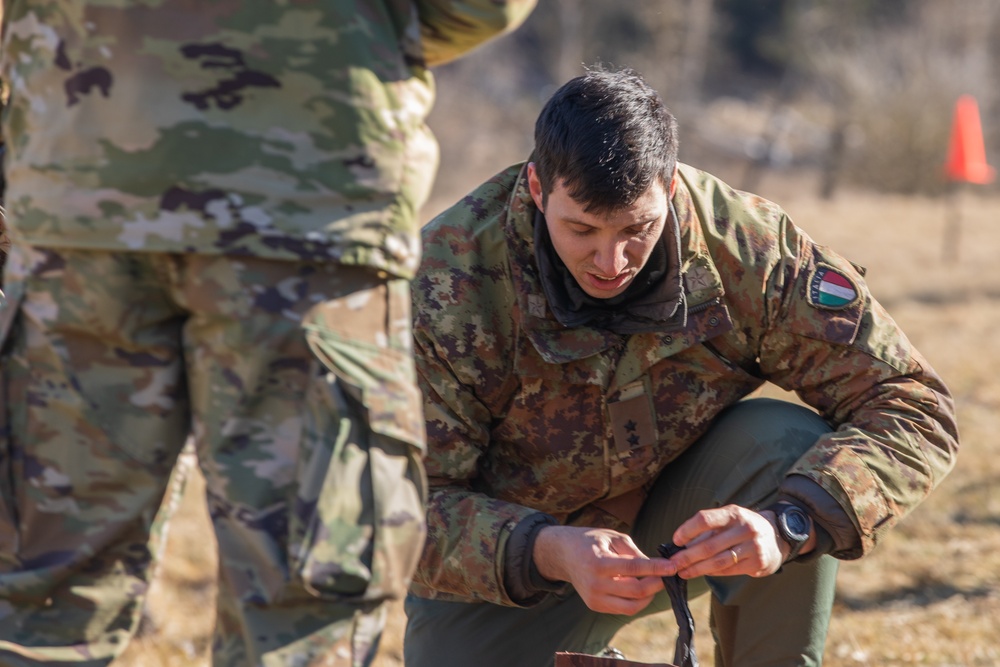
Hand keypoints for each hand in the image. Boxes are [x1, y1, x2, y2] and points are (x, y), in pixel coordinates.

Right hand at [533, 525, 674, 614]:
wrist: (563, 555)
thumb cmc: (590, 541)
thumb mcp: (612, 537)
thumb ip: (634, 552)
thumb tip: (656, 566)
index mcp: (598, 563)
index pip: (634, 569)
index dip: (656, 568)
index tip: (673, 566)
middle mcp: (595, 584)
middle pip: (636, 592)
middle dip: (657, 583)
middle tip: (666, 574)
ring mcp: (594, 599)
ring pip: (632, 606)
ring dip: (649, 595)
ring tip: (654, 581)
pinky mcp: (595, 606)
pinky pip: (624, 609)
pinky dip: (636, 600)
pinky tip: (640, 586)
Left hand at [665, 504, 792, 578]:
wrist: (777, 536)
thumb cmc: (744, 527)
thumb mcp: (729, 519)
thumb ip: (708, 530)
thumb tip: (681, 544)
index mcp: (733, 513)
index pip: (705, 519)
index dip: (687, 530)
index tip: (676, 540)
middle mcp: (744, 528)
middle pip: (709, 545)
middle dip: (687, 557)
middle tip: (673, 564)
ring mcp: (753, 546)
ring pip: (718, 561)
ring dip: (697, 569)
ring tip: (683, 572)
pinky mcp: (757, 563)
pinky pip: (729, 570)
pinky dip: (712, 573)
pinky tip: (702, 573)